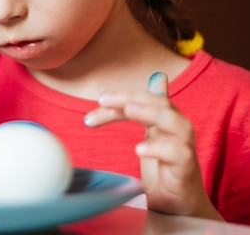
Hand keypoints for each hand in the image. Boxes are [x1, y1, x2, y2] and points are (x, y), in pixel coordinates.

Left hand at [84, 72, 222, 219]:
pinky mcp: (186, 169)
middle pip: (160, 103)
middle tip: (103, 99)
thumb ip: (145, 110)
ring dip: (151, 113)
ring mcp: (184, 147)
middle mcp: (177, 128)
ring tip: (128, 110)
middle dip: (131, 98)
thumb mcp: (150, 134)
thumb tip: (156, 76)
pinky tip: (139, 149)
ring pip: (176, 123)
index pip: (143, 99)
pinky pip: (178, 153)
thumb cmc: (164, 168)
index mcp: (165, 118)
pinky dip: (159, 148)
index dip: (119, 98)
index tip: (96, 102)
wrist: (180, 205)